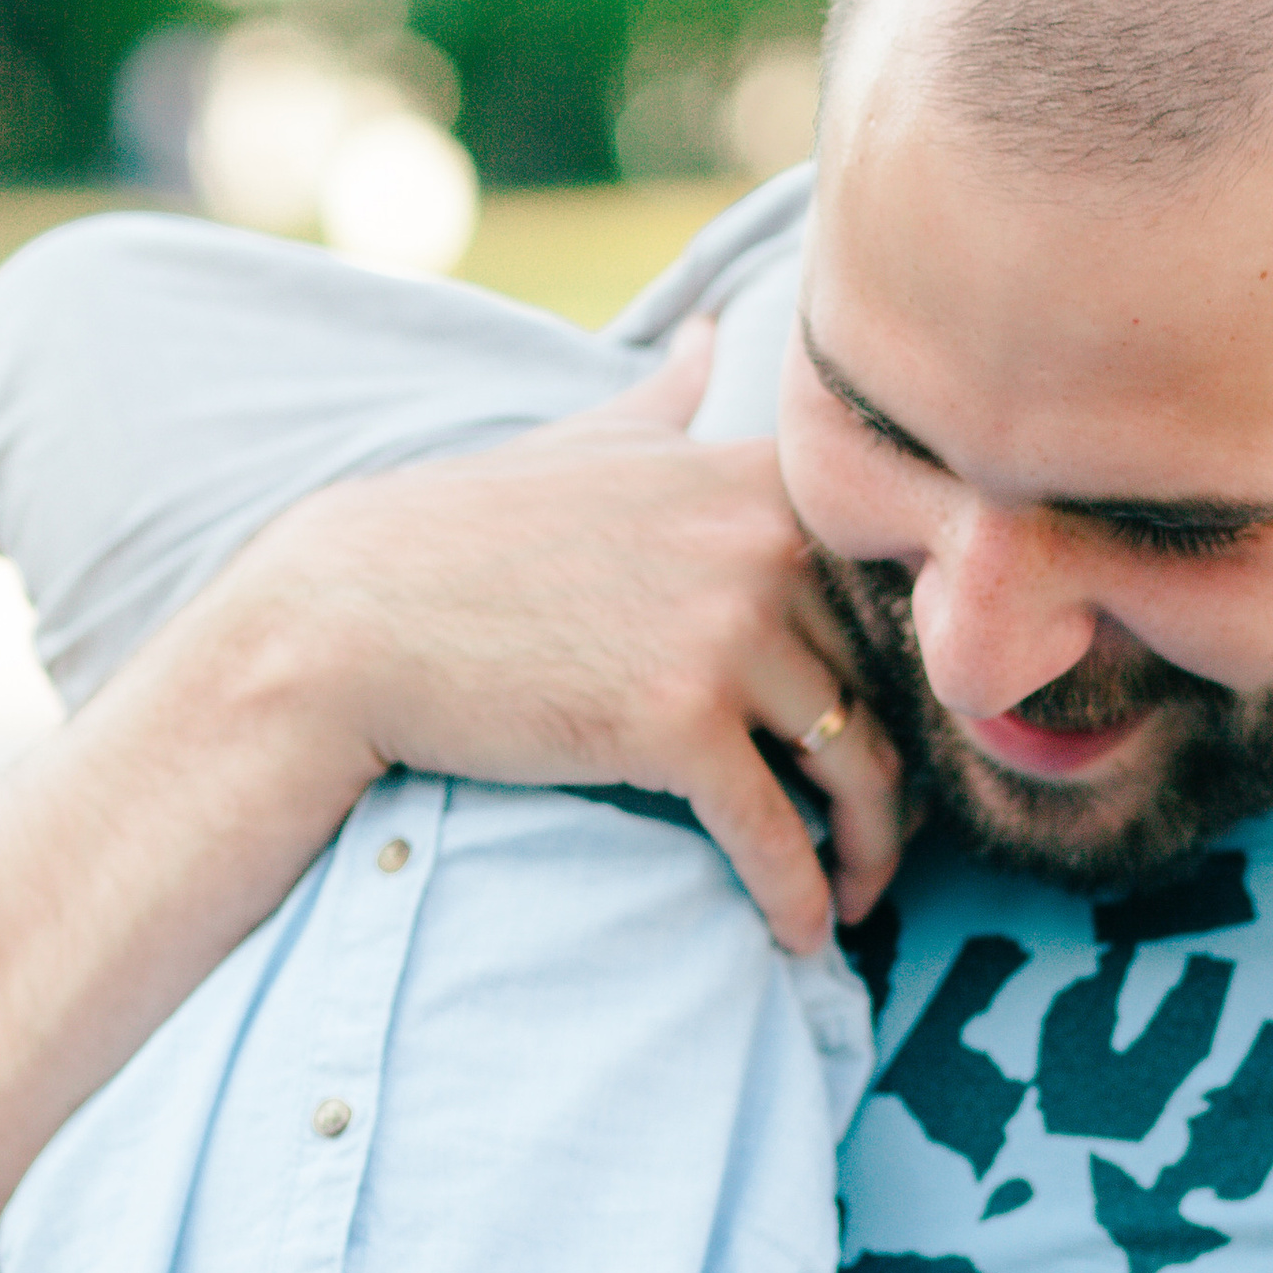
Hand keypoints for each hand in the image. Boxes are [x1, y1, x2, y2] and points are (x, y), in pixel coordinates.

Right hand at [218, 319, 902, 950]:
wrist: (353, 615)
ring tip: (852, 902)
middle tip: (883, 844)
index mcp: (764, 478)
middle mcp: (766, 544)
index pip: (897, 594)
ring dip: (867, 855)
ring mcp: (727, 631)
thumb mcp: (584, 444)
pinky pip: (774, 832)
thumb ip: (665, 402)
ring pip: (852, 767)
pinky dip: (798, 898)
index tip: (906, 739)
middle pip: (889, 687)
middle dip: (897, 780)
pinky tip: (800, 937)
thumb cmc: (460, 537)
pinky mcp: (678, 721)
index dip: (918, 680)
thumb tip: (706, 335)